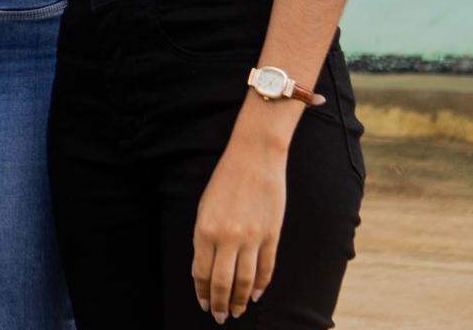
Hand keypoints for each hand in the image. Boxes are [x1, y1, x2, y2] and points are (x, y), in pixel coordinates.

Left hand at [191, 116, 288, 322]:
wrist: (254, 158)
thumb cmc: (224, 181)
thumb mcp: (204, 208)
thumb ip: (204, 238)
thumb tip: (205, 268)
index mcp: (204, 230)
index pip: (201, 272)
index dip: (202, 292)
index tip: (204, 304)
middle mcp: (227, 238)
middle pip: (223, 282)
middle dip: (221, 304)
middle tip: (221, 317)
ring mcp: (251, 238)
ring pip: (245, 281)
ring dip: (241, 300)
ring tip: (238, 311)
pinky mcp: (271, 235)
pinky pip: (266, 268)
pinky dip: (261, 284)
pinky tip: (256, 294)